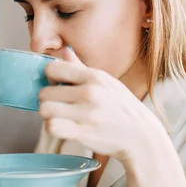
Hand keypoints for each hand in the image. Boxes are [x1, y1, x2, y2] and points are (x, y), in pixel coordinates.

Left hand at [38, 48, 166, 163]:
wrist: (141, 135)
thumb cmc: (122, 108)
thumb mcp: (107, 82)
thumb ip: (82, 67)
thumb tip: (65, 51)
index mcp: (94, 76)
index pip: (52, 68)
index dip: (51, 78)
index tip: (59, 87)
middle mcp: (90, 92)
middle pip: (45, 92)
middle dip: (49, 100)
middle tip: (60, 107)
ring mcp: (86, 113)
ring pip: (45, 109)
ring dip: (49, 116)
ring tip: (61, 117)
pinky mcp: (83, 132)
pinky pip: (52, 126)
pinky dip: (53, 128)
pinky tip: (64, 128)